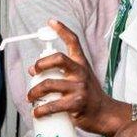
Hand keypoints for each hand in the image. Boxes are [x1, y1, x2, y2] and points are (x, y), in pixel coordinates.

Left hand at [27, 20, 127, 135]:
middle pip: (58, 58)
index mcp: (81, 63)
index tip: (51, 22)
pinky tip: (37, 112)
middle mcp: (80, 72)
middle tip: (33, 71)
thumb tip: (35, 70)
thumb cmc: (89, 95)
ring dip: (34, 91)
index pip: (73, 41)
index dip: (62, 29)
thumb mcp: (81, 76)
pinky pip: (53, 105)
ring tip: (30, 97)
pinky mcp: (76, 103)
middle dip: (41, 64)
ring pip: (49, 84)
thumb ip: (63, 71)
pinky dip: (41, 110)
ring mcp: (79, 87)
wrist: (105, 113)